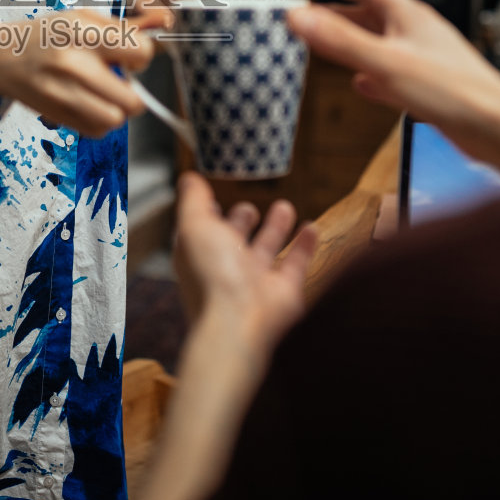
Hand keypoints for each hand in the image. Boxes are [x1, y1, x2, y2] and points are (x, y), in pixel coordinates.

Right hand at [0, 9, 164, 137]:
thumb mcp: (82, 17)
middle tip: (119, 79)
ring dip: (117, 109)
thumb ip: (124, 25)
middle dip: (133, 91)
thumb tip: (164, 23)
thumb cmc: (45, 35)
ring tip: (104, 93)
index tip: (129, 55)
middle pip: (131, 99)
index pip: (140, 52)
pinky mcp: (58, 116)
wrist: (2, 57)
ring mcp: (64, 95)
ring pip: (115, 120)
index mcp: (83, 34)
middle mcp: (74, 66)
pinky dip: (100, 121)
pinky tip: (90, 104)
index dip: (141, 56)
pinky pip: (97, 131)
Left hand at [172, 172, 317, 356]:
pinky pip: (296, 264)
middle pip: (234, 243)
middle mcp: (226, 270)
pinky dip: (305, 245)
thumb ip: (192, 200)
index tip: (213, 201)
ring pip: (267, 251)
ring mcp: (255, 282)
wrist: (239, 320)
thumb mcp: (194, 225)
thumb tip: (189, 178)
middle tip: (248, 207)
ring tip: (284, 206)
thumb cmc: (212, 273)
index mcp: (199, 256)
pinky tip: (311, 227)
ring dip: (275, 228)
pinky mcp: (283, 291)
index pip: (201, 234)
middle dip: (241, 223)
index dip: (206, 218)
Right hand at [289, 0, 499, 132]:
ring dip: (361, 43)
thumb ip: (340, 41)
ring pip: (388, 45)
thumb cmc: (450, 91)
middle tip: (323, 14)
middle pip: (380, 17)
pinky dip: (375, 75)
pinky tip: (366, 86)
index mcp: (411, 19)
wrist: (496, 126)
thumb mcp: (384, 62)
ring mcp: (430, 62)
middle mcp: (421, 35)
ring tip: (337, 47)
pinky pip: (397, 75)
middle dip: (349, 14)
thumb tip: (299, 18)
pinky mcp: (435, 89)